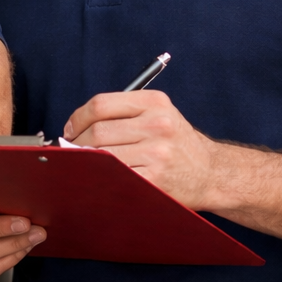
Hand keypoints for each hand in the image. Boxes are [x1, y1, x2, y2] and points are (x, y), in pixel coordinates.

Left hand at [63, 90, 217, 208]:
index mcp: (154, 102)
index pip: (101, 104)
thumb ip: (122, 114)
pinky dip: (101, 178)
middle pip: (98, 131)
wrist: (212, 173)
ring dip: (86, 162)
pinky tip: (99, 179)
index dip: (78, 118)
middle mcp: (157, 124)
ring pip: (103, 155)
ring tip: (83, 165)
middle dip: (77, 143)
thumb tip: (75, 127)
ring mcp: (157, 152)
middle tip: (72, 152)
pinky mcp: (155, 179)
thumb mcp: (158, 114)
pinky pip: (115, 177)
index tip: (69, 130)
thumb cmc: (176, 143)